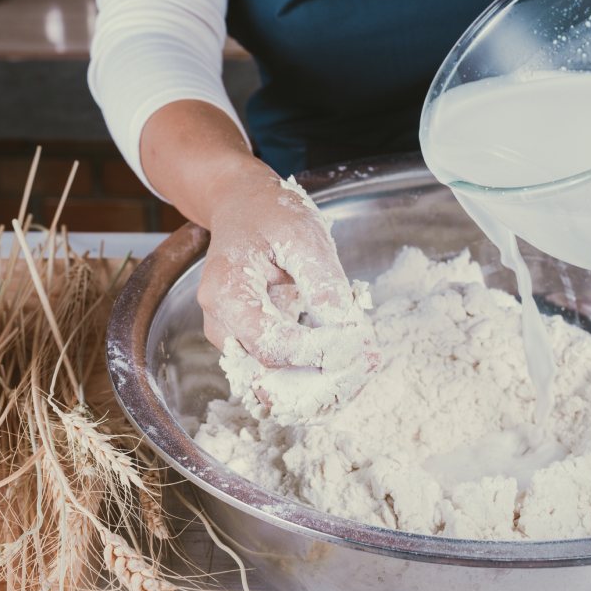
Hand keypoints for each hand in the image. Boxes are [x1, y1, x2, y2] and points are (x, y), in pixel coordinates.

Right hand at [197, 161, 368, 366]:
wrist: (243, 208)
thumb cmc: (269, 216)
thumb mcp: (303, 234)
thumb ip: (322, 279)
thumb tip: (344, 325)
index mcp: (226, 294)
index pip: (271, 344)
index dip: (317, 350)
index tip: (357, 342)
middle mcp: (221, 324)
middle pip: (270, 372)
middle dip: (322, 374)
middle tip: (369, 361)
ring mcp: (232, 338)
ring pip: (274, 381)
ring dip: (319, 381)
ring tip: (363, 363)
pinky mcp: (248, 343)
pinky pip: (277, 371)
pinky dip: (312, 372)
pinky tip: (346, 360)